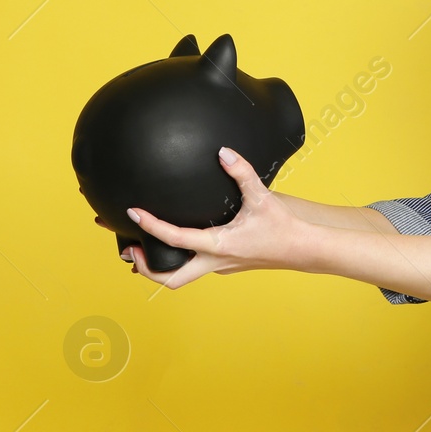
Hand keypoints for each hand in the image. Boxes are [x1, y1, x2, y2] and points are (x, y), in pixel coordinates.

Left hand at [120, 147, 311, 289]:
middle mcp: (214, 262)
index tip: (134, 213)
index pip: (175, 239)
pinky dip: (177, 260)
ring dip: (159, 267)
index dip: (151, 227)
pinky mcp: (225, 266)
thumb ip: (241, 172)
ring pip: (181, 276)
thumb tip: (223, 153)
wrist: (303, 249)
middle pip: (170, 279)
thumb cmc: (282, 226)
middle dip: (145, 268)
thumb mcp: (261, 197)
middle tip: (128, 250)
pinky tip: (174, 246)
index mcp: (218, 245)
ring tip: (140, 250)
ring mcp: (219, 267)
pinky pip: (194, 267)